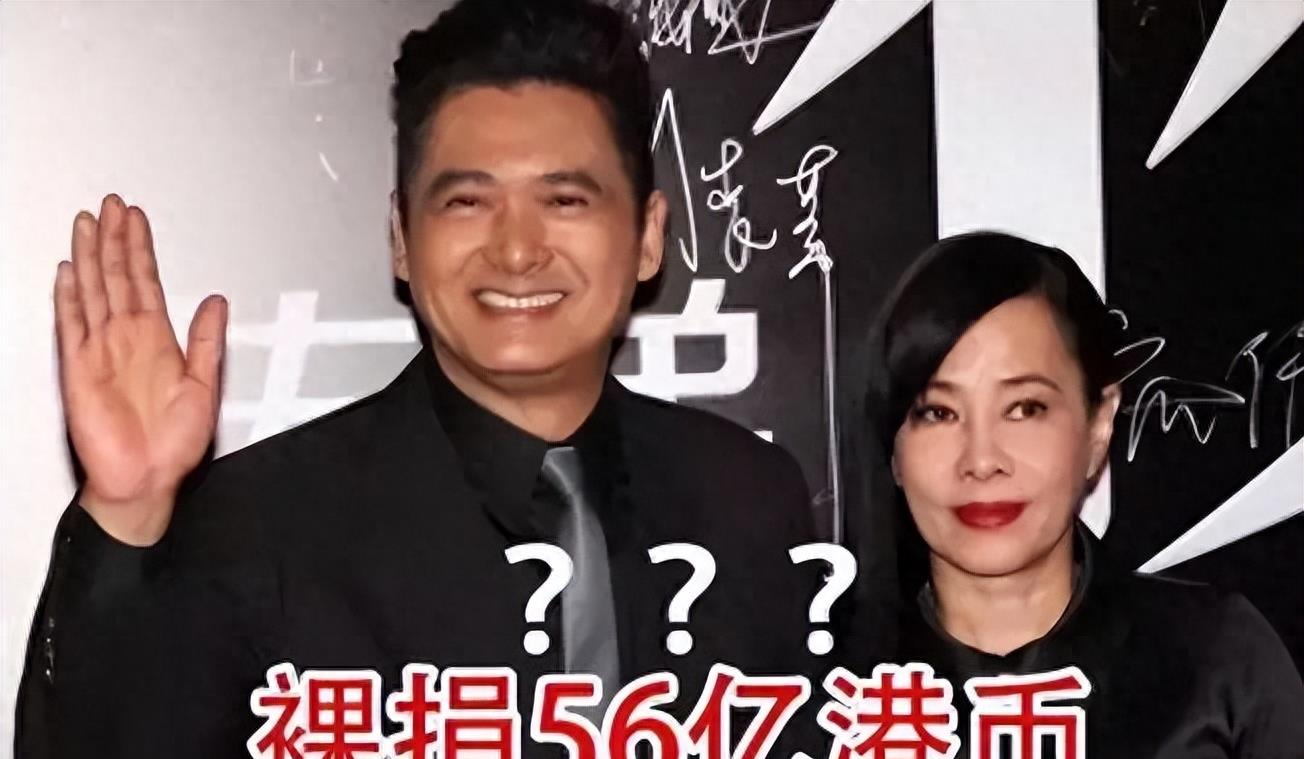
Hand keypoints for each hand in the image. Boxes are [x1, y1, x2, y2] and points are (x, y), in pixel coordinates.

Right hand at [54, 194, 226, 544]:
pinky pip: (72, 327)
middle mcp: (127, 340)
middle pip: (117, 277)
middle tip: (111, 205)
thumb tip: (217, 302)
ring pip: (94, 292)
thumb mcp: (205, 385)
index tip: (136, 220)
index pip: (146, 283)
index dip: (141, 250)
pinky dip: (70, 298)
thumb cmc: (171, 444)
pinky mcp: (80, 370)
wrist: (146, 480)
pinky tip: (68, 273)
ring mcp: (100, 351)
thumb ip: (207, 340)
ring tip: (87, 223)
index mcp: (157, 341)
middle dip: (113, 240)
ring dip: (91, 257)